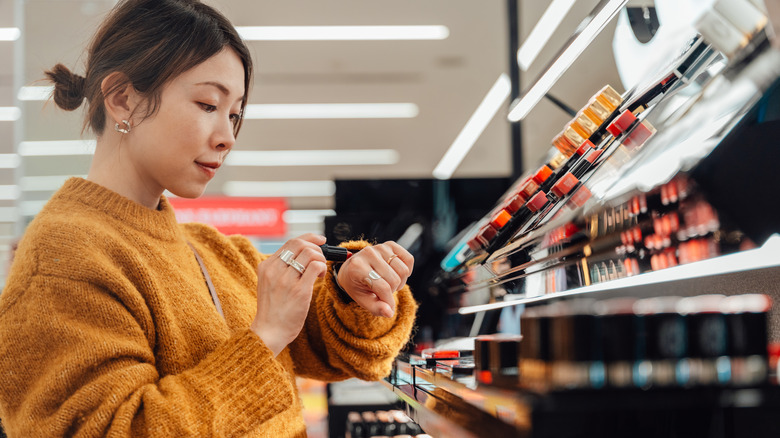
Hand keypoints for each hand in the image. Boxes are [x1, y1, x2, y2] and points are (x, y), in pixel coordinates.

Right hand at [250, 234, 326, 355]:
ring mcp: (286, 280)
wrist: (268, 332)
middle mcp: (275, 270)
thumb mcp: (269, 284)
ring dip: (321, 258)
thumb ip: (281, 269)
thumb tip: (304, 254)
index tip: (320, 240)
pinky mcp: (299, 291)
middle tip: (321, 257)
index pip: (290, 242)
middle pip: (301, 244)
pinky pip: (316, 266)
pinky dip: (322, 267)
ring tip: (319, 270)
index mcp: (266, 266)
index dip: (308, 238)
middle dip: (316, 247)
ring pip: (310, 254)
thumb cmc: (273, 310)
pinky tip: (320, 276)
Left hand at [337, 241, 413, 317]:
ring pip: (403, 270)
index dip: (389, 301)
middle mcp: (368, 253)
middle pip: (395, 279)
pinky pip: (409, 259)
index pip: (382, 287)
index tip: (388, 308)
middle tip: (384, 291)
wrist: (352, 268)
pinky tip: (396, 273)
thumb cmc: (358, 286)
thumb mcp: (363, 300)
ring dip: (400, 281)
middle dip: (393, 290)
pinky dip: (407, 270)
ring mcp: (380, 247)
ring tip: (389, 283)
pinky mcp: (390, 244)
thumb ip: (376, 308)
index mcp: (357, 267)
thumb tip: (390, 312)